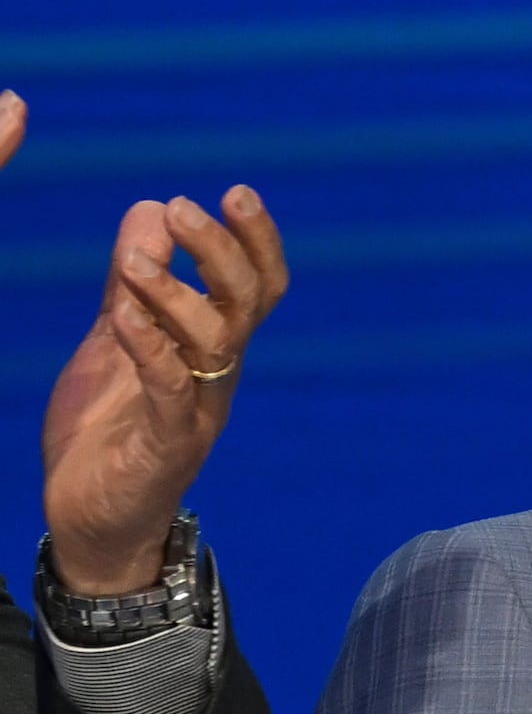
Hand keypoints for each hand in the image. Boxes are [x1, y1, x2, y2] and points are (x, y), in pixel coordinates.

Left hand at [5, 98, 291, 599]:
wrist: (93, 522)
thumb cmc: (107, 432)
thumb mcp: (114, 341)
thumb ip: (134, 283)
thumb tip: (151, 209)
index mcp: (209, 351)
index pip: (255, 287)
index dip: (255, 241)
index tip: (236, 191)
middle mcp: (216, 377)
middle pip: (248, 305)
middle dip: (224, 252)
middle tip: (184, 207)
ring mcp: (197, 413)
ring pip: (215, 343)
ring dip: (175, 291)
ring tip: (129, 259)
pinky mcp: (168, 448)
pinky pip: (171, 391)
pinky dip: (150, 347)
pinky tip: (122, 315)